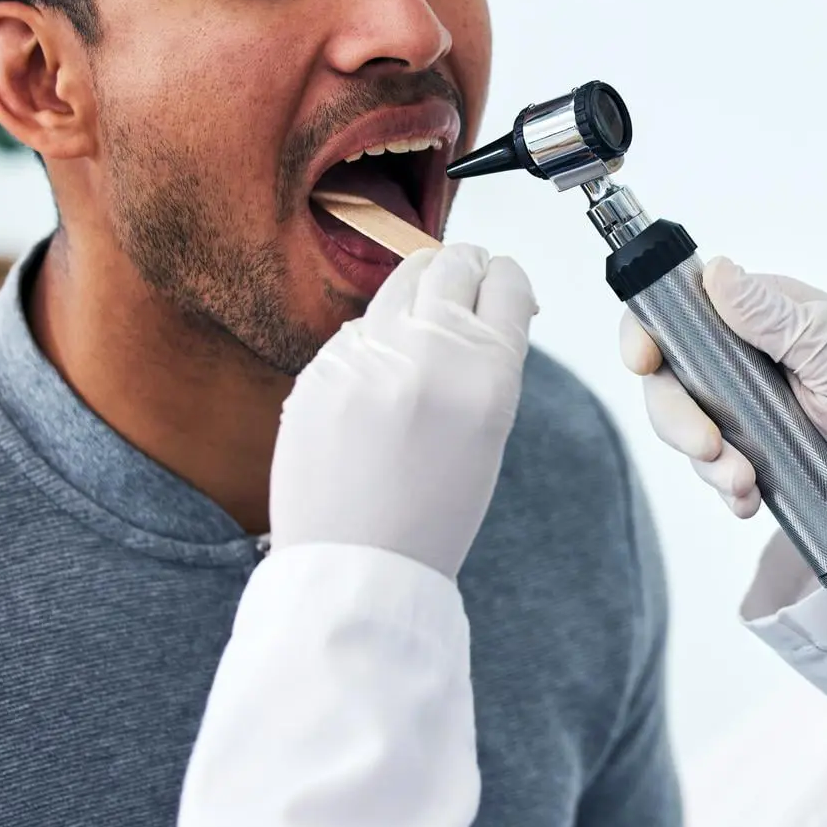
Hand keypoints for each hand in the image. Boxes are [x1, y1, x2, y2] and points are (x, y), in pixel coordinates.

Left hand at [271, 244, 538, 577]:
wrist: (359, 564)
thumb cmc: (431, 512)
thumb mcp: (489, 432)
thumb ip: (488, 361)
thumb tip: (484, 305)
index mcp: (487, 374)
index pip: (506, 282)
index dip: (505, 277)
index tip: (499, 280)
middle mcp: (429, 352)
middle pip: (453, 262)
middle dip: (464, 265)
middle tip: (464, 278)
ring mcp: (368, 355)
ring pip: (400, 281)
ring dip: (418, 289)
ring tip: (421, 321)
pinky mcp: (320, 366)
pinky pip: (357, 327)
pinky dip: (374, 338)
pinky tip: (379, 375)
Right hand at [618, 258, 826, 529]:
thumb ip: (768, 314)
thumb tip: (716, 270)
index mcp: (755, 316)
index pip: (677, 312)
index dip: (646, 333)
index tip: (642, 361)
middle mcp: (740, 359)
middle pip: (668, 379)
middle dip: (676, 417)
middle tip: (707, 446)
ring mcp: (742, 410)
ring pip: (684, 429)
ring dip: (703, 460)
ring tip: (743, 480)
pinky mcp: (750, 455)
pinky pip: (712, 471)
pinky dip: (723, 487)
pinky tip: (748, 498)